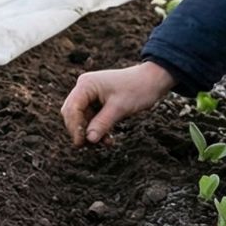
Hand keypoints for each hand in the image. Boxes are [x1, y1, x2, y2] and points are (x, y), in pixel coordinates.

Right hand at [61, 61, 175, 145]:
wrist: (153, 79)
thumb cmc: (138, 89)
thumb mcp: (120, 108)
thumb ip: (102, 124)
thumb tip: (89, 140)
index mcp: (86, 85)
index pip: (72, 108)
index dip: (74, 127)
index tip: (81, 143)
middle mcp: (84, 87)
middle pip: (72, 112)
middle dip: (80, 130)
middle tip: (88, 146)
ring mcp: (90, 92)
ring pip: (82, 116)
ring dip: (90, 131)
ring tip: (104, 143)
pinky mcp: (97, 99)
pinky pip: (91, 116)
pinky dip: (97, 127)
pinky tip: (107, 138)